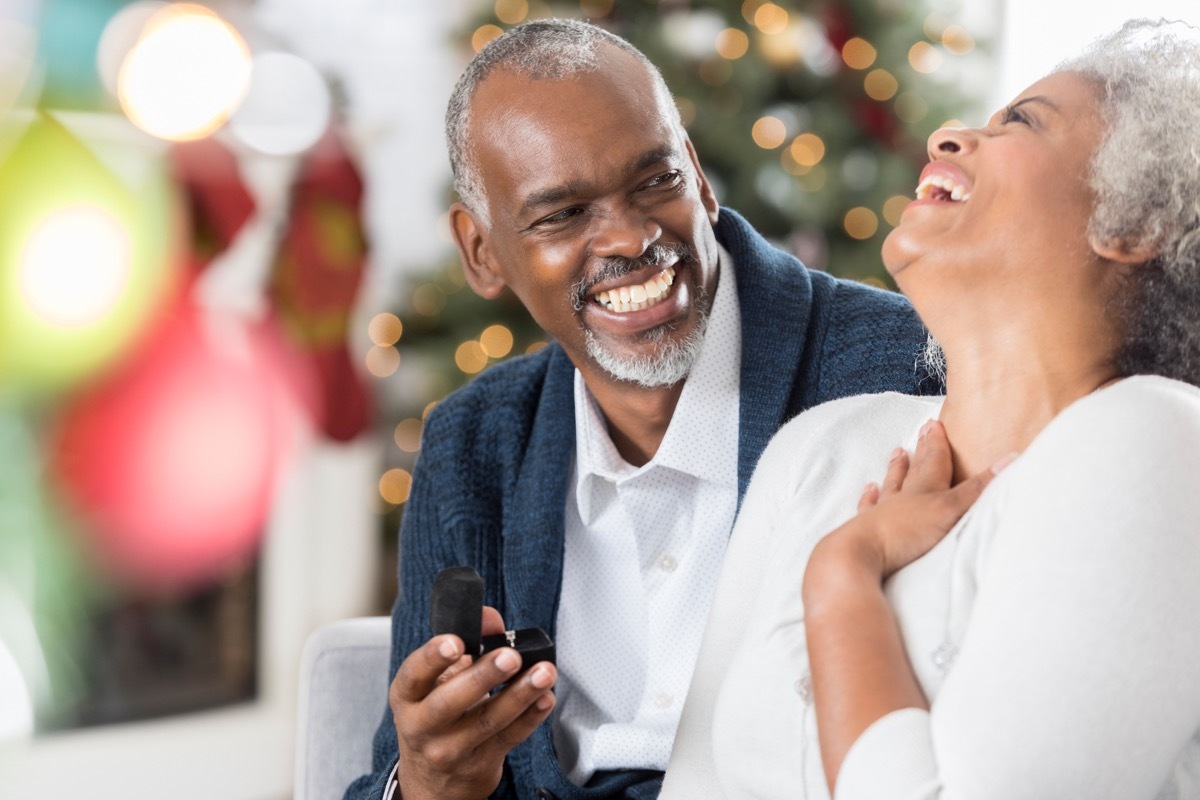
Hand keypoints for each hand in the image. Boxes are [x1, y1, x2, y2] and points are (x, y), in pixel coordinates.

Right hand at [389, 606, 557, 799]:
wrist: (433, 778)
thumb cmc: (436, 714)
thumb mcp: (438, 679)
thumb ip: (466, 642)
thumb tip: (490, 618)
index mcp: (407, 696)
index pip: (414, 675)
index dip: (433, 658)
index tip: (456, 642)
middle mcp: (423, 726)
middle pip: (451, 702)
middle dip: (483, 676)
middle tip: (510, 656)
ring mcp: (451, 750)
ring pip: (488, 721)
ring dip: (520, 694)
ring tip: (543, 672)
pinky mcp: (481, 764)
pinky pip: (510, 737)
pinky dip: (531, 716)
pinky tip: (545, 697)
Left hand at [808, 420, 1010, 585]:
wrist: (859, 555)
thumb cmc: (907, 532)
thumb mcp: (952, 510)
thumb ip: (979, 488)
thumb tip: (1012, 457)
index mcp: (924, 491)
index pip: (934, 462)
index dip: (937, 444)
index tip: (934, 424)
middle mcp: (901, 498)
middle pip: (914, 470)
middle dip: (921, 452)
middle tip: (920, 432)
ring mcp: (881, 514)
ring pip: (891, 486)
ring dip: (896, 470)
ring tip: (896, 453)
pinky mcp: (866, 532)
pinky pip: (868, 509)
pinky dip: (869, 498)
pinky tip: (867, 490)